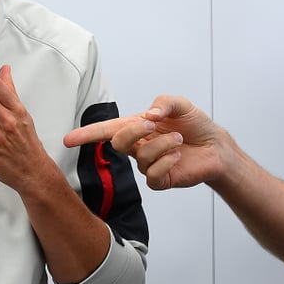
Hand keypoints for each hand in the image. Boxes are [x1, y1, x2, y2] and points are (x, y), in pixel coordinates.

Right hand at [63, 95, 226, 190]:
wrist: (216, 146)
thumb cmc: (195, 124)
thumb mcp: (181, 104)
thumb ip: (164, 103)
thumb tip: (150, 114)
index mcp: (137, 127)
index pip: (106, 130)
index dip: (86, 134)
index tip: (68, 139)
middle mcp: (138, 146)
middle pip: (118, 142)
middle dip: (133, 131)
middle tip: (152, 124)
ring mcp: (148, 164)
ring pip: (141, 157)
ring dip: (161, 144)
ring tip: (178, 139)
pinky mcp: (161, 179)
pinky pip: (153, 175)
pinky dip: (166, 161)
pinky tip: (178, 155)